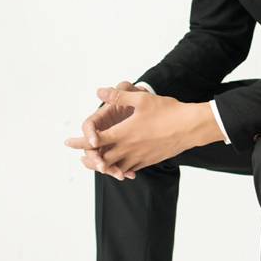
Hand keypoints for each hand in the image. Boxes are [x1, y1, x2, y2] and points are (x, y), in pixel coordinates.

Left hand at [65, 86, 203, 176]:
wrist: (191, 127)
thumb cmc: (168, 111)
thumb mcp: (142, 100)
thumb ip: (118, 96)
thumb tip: (99, 91)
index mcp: (124, 133)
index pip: (94, 140)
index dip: (79, 141)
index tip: (69, 142)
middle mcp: (129, 148)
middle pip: (101, 159)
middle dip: (89, 158)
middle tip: (81, 157)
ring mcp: (139, 157)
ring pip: (116, 167)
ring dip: (105, 166)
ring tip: (98, 164)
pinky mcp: (149, 160)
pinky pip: (131, 168)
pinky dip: (122, 169)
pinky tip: (122, 167)